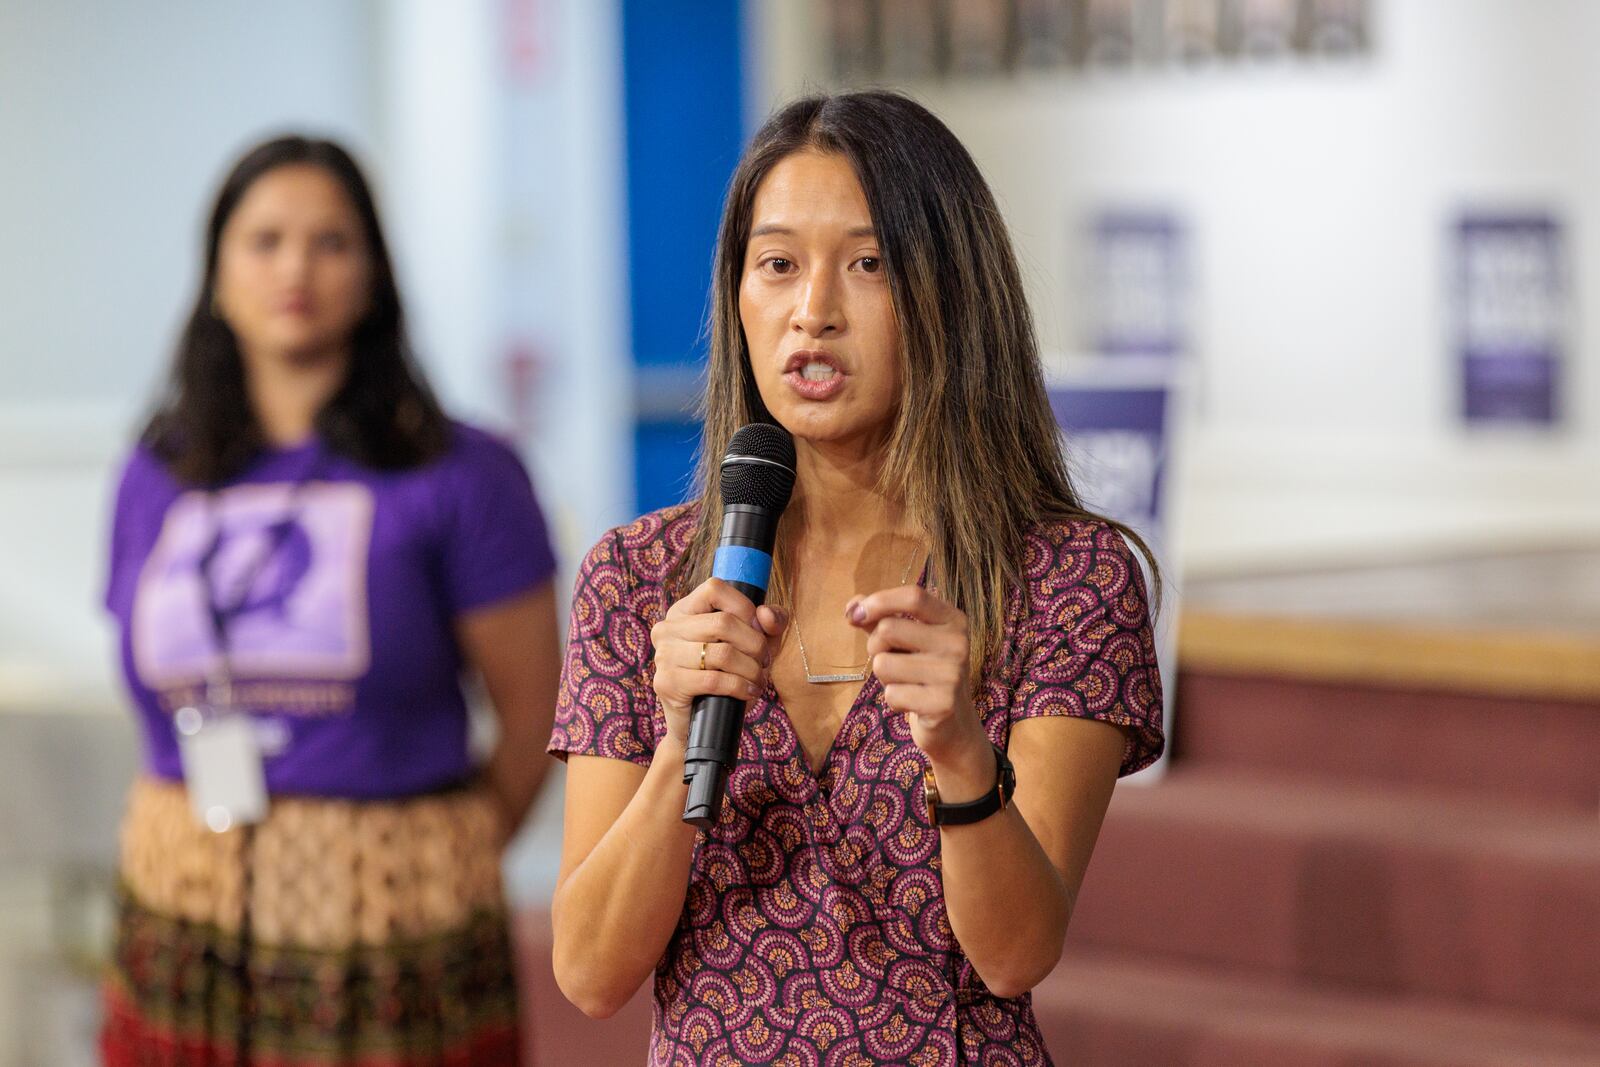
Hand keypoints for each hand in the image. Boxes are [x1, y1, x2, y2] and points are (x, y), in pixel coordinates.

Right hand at [650, 578, 786, 745]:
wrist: (703, 724)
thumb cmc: (730, 676)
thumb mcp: (755, 645)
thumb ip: (770, 624)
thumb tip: (766, 615)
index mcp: (684, 611)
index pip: (715, 589)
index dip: (744, 607)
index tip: (758, 630)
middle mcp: (668, 628)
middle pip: (723, 622)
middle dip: (755, 644)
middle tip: (764, 662)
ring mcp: (664, 655)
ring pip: (722, 653)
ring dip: (751, 669)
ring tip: (758, 679)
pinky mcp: (667, 683)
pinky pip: (714, 680)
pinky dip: (740, 687)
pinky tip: (749, 692)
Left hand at [848, 585, 993, 790]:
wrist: (952, 722)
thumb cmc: (922, 672)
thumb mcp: (905, 640)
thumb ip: (879, 618)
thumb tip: (852, 606)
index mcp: (952, 620)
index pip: (913, 596)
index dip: (880, 601)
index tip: (857, 614)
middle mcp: (957, 643)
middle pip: (889, 629)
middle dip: (875, 646)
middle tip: (891, 661)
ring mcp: (952, 674)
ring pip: (883, 664)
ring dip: (884, 678)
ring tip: (905, 683)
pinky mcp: (942, 705)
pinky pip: (891, 694)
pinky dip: (893, 701)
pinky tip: (912, 703)